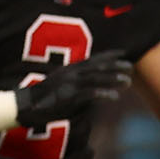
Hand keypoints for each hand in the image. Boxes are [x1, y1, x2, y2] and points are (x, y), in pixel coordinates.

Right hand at [7, 52, 133, 128]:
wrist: (28, 106)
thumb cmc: (49, 97)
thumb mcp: (66, 86)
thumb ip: (83, 85)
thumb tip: (102, 89)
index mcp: (71, 69)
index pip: (92, 59)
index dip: (108, 55)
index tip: (123, 52)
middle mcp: (71, 73)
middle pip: (97, 66)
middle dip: (115, 65)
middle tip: (130, 66)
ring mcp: (70, 83)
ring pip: (95, 78)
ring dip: (112, 79)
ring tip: (128, 81)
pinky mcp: (68, 96)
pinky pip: (89, 93)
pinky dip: (103, 94)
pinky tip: (115, 97)